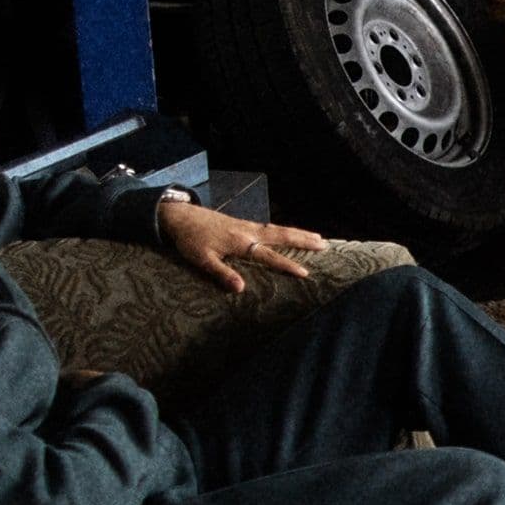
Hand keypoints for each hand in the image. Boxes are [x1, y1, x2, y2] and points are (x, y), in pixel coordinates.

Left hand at [160, 197, 326, 295]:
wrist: (179, 216)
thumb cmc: (189, 240)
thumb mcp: (202, 259)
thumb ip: (222, 273)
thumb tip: (241, 288)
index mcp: (239, 242)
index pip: (268, 255)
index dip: (287, 264)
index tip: (305, 272)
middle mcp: (247, 231)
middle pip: (280, 235)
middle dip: (303, 240)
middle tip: (324, 245)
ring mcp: (246, 225)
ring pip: (278, 229)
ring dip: (298, 233)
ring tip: (317, 237)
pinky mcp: (243, 223)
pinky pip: (270, 227)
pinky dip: (285, 230)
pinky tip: (290, 233)